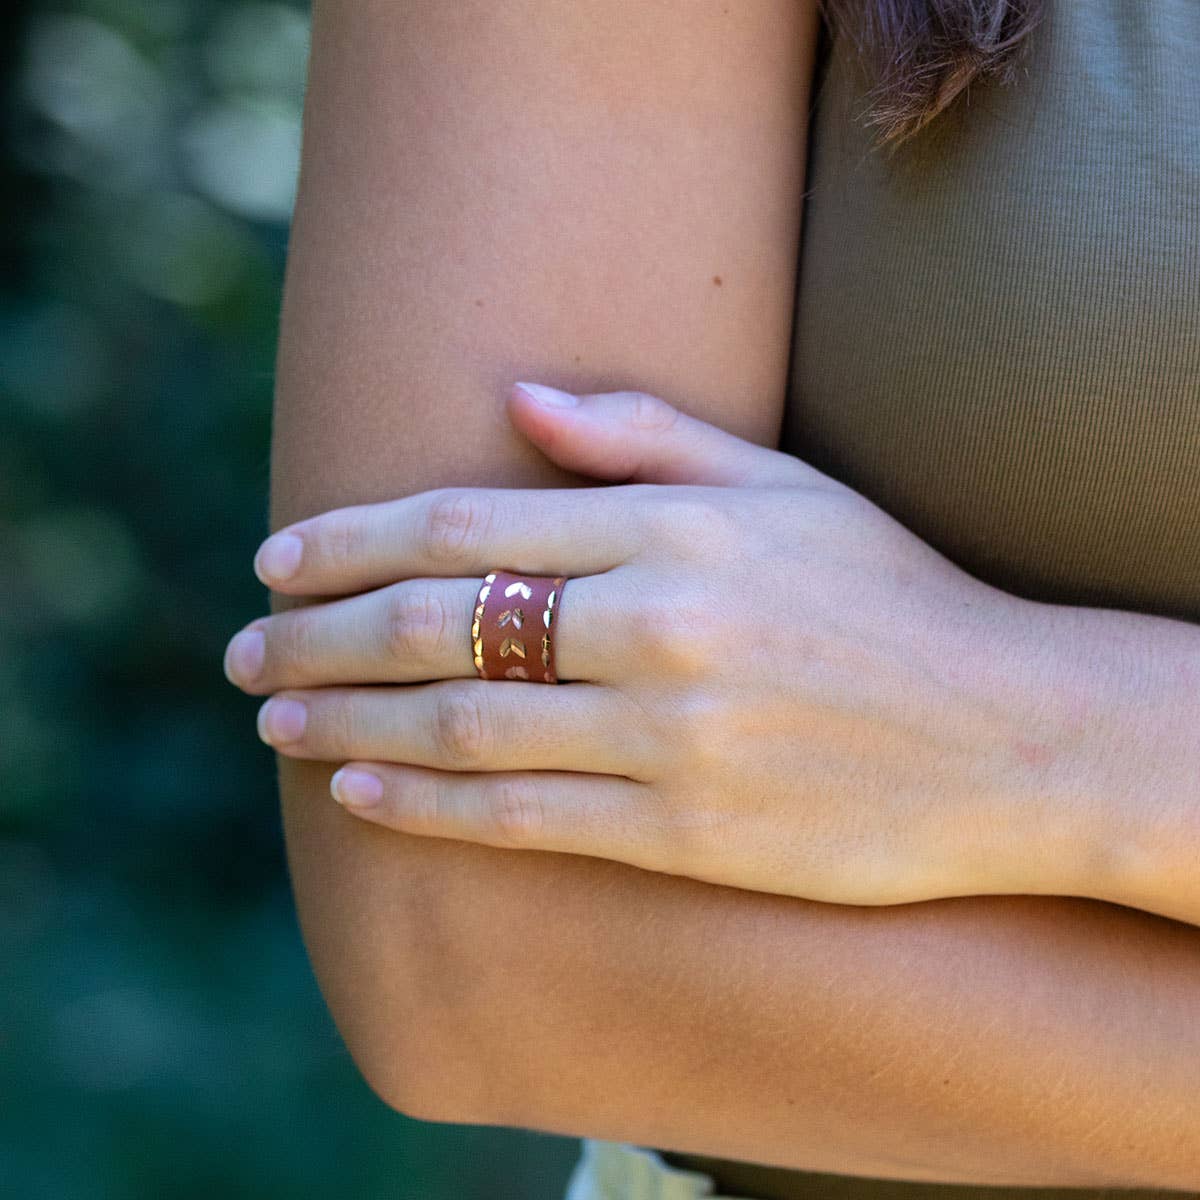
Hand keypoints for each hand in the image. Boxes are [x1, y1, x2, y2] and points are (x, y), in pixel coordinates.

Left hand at [225, 383, 1079, 906]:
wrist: (1008, 734)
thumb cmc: (893, 596)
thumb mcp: (788, 486)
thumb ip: (646, 437)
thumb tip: (516, 397)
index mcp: (674, 530)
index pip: (464, 523)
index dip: (350, 541)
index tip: (274, 560)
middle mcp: (656, 626)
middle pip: (435, 625)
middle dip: (317, 635)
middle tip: (242, 648)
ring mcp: (665, 737)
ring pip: (457, 726)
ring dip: (343, 722)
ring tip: (272, 717)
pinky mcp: (682, 833)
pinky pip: (519, 818)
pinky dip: (423, 806)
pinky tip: (356, 795)